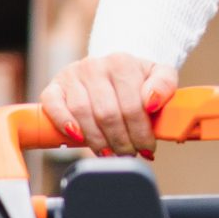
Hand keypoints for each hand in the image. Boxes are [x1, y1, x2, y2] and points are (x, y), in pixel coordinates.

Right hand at [41, 53, 178, 155]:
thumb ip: (165, 85)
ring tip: (110, 153)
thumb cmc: (136, 77)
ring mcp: (71, 75)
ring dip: (97, 140)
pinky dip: (64, 124)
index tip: (147, 148)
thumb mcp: (160, 75)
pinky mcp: (54, 86)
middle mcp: (94, 66)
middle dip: (120, 141)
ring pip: (82, 114)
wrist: (112, 68)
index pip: (133, 106)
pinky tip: (78, 138)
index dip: (141, 133)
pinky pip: (53, 107)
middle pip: (107, 114)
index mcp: (122, 62)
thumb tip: (152, 102)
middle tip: (129, 154)